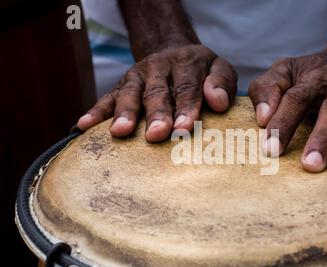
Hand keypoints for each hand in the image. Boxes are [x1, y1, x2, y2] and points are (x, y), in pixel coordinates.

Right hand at [77, 45, 236, 141]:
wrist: (174, 51)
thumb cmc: (201, 71)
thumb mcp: (219, 68)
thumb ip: (221, 82)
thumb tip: (219, 102)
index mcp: (186, 64)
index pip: (187, 87)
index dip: (186, 108)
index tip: (184, 128)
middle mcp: (159, 68)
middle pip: (157, 92)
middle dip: (157, 114)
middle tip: (157, 135)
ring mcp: (138, 77)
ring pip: (130, 94)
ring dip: (125, 113)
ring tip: (120, 132)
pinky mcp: (122, 85)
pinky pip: (107, 97)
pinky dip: (95, 112)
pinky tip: (83, 126)